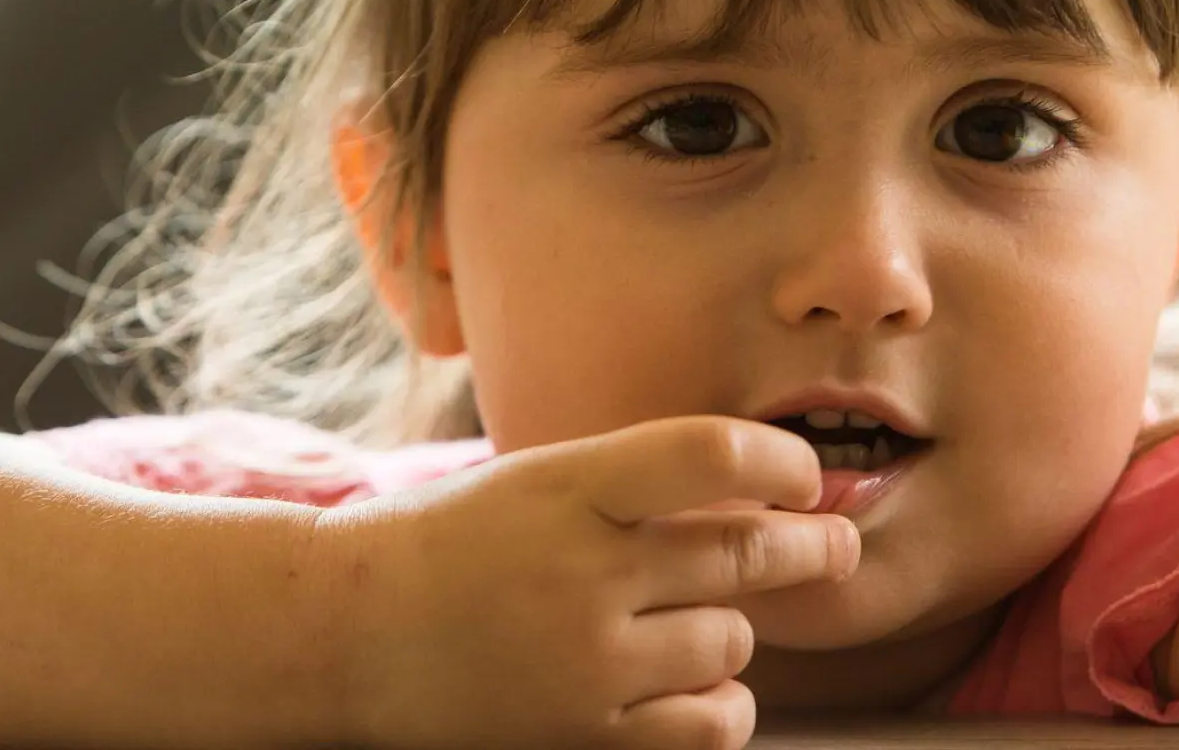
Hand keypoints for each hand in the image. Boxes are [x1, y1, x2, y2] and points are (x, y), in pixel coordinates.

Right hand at [316, 417, 857, 749]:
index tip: (805, 475)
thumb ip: (639, 483)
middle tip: (834, 545)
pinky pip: (710, 725)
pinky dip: (721, 705)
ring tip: (694, 620)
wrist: (344, 634)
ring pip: (732, 640)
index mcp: (568, 486)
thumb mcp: (538, 479)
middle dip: (812, 546)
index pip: (711, 456)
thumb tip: (767, 494)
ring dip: (732, 628)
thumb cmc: (453, 542)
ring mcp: (585, 663)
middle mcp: (583, 572)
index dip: (782, 463)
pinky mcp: (584, 738)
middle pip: (747, 554)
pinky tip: (698, 685)